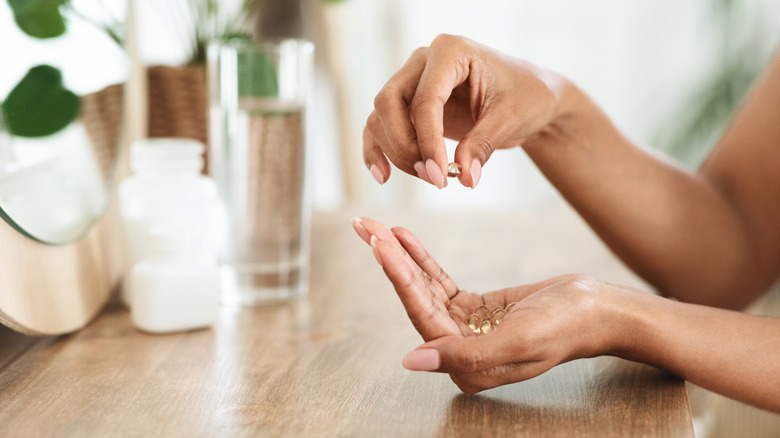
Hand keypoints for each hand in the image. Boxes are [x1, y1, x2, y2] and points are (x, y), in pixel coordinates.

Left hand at [352, 217, 620, 393]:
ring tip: (378, 226)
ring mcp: (466, 329)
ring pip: (424, 288)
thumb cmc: (565, 327)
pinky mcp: (475, 309)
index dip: (397, 277)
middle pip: (415, 299)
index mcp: (466, 366)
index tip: (377, 243)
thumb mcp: (518, 340)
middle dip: (389, 261)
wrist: (597, 310)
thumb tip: (411, 361)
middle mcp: (460, 351)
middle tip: (365, 226)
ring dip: (401, 257)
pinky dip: (422, 260)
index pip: (421, 315)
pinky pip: (440, 282)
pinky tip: (405, 238)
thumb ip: (464, 355)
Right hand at [364, 34, 566, 188]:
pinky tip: (383, 176)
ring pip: (381, 117)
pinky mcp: (408, 106)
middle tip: (434, 178)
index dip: (428, 140)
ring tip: (431, 179)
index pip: (425, 97)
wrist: (530, 98)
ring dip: (398, 153)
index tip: (440, 174)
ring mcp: (411, 81)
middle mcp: (423, 61)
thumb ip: (483, 145)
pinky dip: (378, 150)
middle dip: (406, 146)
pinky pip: (380, 126)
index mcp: (451, 51)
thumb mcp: (511, 119)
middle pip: (389, 103)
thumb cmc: (526, 97)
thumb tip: (466, 178)